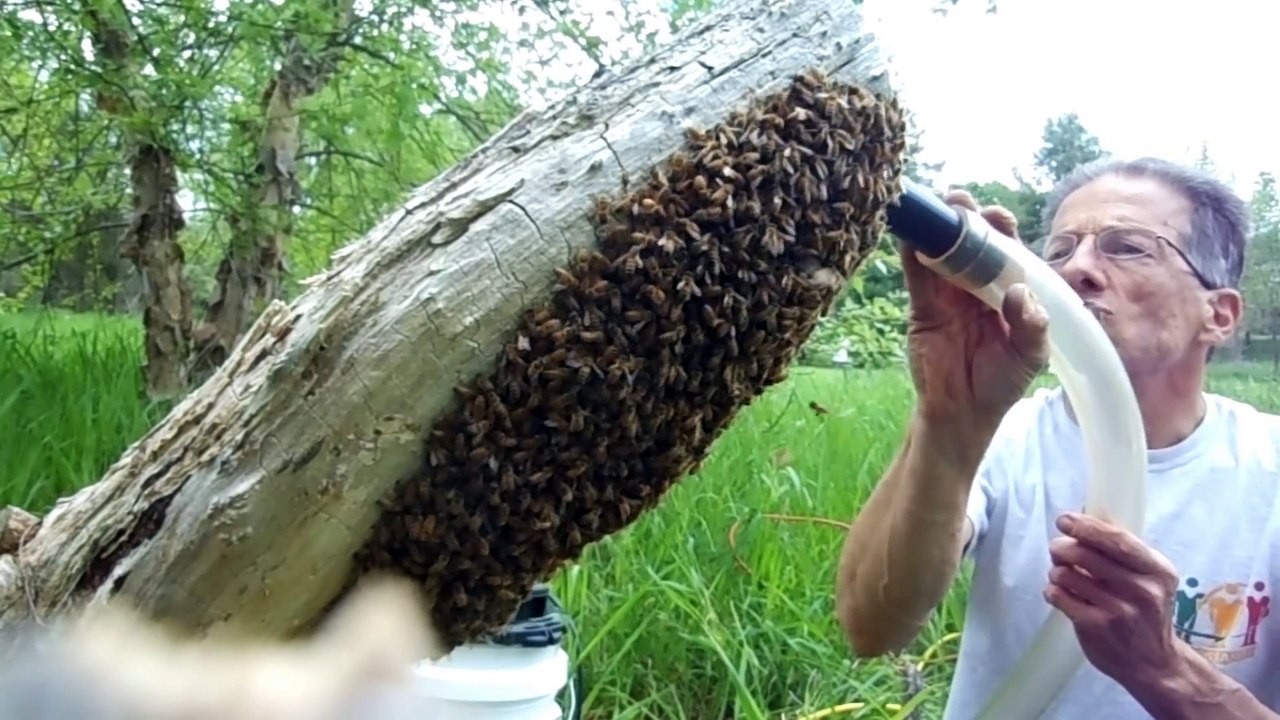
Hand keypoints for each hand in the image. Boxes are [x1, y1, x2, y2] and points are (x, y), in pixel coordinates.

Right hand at [899, 189, 1048, 427]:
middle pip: (973, 243)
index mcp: (1009, 290)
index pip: (1008, 250)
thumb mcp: (1030, 356)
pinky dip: (912, 253)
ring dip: (938, 227)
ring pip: (943, 252)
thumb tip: (1019, 291)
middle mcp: (978, 285)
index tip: (996, 216)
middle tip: (961, 202)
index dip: (1002, 229)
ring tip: (937, 207)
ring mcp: (948, 293)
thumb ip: (1032, 325)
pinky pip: (916, 275)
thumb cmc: (1001, 382)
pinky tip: (911, 232)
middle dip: (968, 218)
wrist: (961, 411)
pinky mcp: (922, 305)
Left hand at [1045, 511, 1183, 686]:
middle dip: (1063, 546)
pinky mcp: (1096, 627)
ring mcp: (1119, 610)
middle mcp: (1142, 590)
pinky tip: (1059, 592)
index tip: (1064, 520)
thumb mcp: (1149, 577)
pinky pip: (1060, 596)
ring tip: (1062, 575)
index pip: (1118, 540)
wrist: (1154, 664)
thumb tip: (1091, 510)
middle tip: (1057, 548)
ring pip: (1067, 574)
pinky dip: (1053, 590)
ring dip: (1057, 570)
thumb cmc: (1147, 612)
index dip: (1087, 527)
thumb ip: (1122, 546)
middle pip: (1086, 554)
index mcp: (1158, 571)